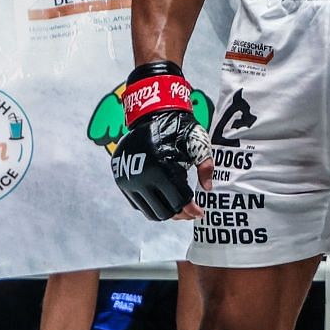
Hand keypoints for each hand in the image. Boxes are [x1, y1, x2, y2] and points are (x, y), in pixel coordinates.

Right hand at [110, 63, 212, 220]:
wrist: (151, 115)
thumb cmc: (179, 128)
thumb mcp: (197, 143)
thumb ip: (206, 166)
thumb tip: (208, 189)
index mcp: (164, 170)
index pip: (179, 201)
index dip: (192, 210)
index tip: (200, 213)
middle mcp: (143, 179)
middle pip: (164, 212)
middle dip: (180, 213)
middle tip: (190, 210)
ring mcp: (129, 181)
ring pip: (149, 211)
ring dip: (165, 212)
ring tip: (178, 207)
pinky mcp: (121, 180)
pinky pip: (137, 203)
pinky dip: (151, 205)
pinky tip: (163, 198)